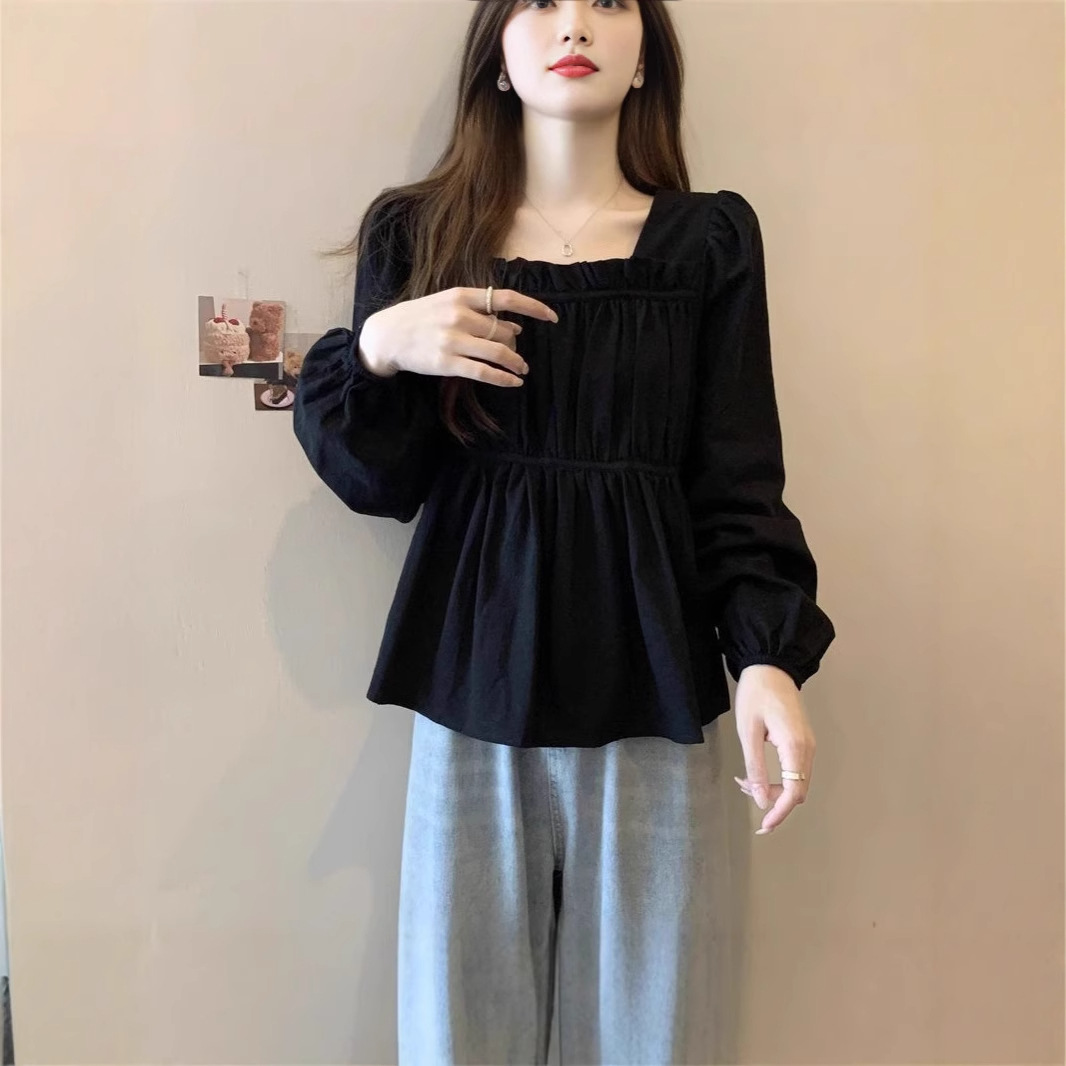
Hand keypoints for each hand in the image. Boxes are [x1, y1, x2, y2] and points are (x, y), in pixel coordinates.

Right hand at [357, 286, 558, 385]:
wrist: (386, 335)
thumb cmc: (420, 318)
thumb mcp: (447, 302)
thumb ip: (478, 310)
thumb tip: (515, 326)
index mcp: (462, 296)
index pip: (507, 298)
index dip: (534, 308)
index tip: (552, 317)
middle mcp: (459, 315)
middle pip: (504, 330)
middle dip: (515, 344)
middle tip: (517, 354)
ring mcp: (453, 340)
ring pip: (498, 352)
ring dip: (516, 363)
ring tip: (522, 370)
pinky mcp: (447, 363)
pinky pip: (484, 372)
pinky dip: (503, 378)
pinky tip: (513, 382)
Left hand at [731, 664, 814, 834]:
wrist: (771, 666)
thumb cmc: (756, 694)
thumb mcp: (748, 731)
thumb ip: (755, 767)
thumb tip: (761, 801)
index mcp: (796, 746)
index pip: (794, 792)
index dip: (780, 813)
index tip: (763, 825)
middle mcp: (808, 749)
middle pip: (796, 790)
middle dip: (771, 800)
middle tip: (744, 790)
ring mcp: (808, 745)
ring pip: (795, 782)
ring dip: (772, 789)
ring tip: (745, 781)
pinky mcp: (802, 742)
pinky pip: (794, 770)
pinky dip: (776, 778)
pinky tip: (755, 772)